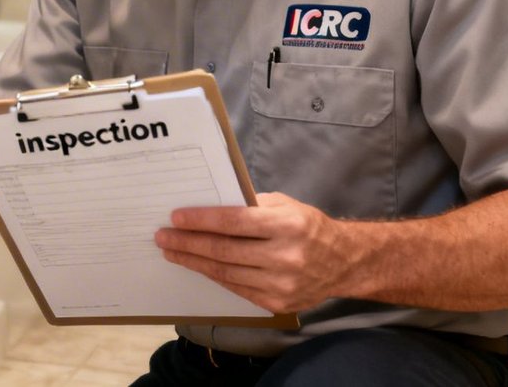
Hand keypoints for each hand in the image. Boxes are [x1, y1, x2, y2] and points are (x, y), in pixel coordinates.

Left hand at [154, 192, 356, 313]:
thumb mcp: (286, 205)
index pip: (235, 222)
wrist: (344, 263)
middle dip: (188, 242)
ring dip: (193, 261)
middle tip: (163, 236)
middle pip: (224, 250)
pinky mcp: (276, 302)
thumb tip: (209, 205)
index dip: (202, 220)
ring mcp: (281, 284)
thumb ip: (251, 205)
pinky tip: (196, 265)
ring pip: (225, 272)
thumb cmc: (308, 226)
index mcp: (288, 225)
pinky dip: (213, 275)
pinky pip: (236, 288)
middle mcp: (285, 256)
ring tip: (172, 251)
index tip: (176, 218)